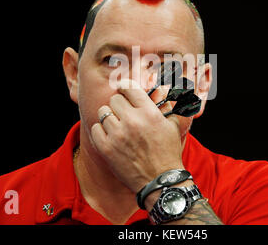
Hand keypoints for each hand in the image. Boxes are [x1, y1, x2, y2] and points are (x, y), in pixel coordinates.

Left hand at [90, 79, 183, 193]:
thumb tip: (162, 92)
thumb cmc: (168, 152)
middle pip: (114, 99)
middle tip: (123, 112)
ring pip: (103, 112)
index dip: (125, 87)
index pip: (129, 87)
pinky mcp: (107, 148)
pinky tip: (109, 135)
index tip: (124, 90)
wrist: (161, 180)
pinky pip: (95, 128)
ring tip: (117, 125)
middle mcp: (132, 121)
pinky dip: (101, 130)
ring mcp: (118, 135)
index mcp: (149, 112)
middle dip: (119, 104)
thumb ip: (165, 106)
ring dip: (109, 117)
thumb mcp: (172, 125)